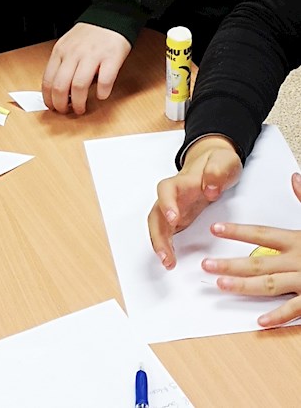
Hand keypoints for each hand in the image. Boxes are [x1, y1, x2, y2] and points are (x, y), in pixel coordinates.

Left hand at [41, 22, 131, 113]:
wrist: (110, 17)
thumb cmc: (88, 36)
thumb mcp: (67, 46)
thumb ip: (61, 64)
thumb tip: (57, 91)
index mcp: (61, 52)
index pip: (48, 80)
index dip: (48, 98)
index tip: (52, 107)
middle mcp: (74, 54)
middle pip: (61, 86)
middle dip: (61, 104)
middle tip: (66, 111)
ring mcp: (92, 56)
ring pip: (79, 86)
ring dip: (79, 103)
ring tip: (81, 108)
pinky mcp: (111, 58)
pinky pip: (105, 80)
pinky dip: (102, 92)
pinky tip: (101, 95)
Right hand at [148, 135, 242, 267]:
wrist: (216, 163)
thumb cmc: (219, 162)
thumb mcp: (225, 161)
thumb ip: (217, 171)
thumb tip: (210, 188)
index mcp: (183, 180)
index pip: (167, 190)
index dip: (167, 204)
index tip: (173, 219)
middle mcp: (174, 195)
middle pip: (156, 212)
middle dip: (157, 234)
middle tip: (165, 254)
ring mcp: (175, 206)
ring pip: (159, 224)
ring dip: (159, 243)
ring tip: (167, 262)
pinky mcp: (179, 216)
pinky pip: (167, 231)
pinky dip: (166, 245)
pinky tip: (170, 259)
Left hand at [200, 172, 300, 327]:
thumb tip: (295, 178)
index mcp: (298, 240)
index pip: (262, 233)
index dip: (238, 231)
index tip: (216, 229)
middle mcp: (298, 260)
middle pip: (257, 262)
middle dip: (230, 263)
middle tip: (206, 265)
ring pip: (269, 285)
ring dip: (243, 286)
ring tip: (220, 285)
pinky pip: (295, 309)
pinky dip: (278, 316)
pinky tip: (259, 320)